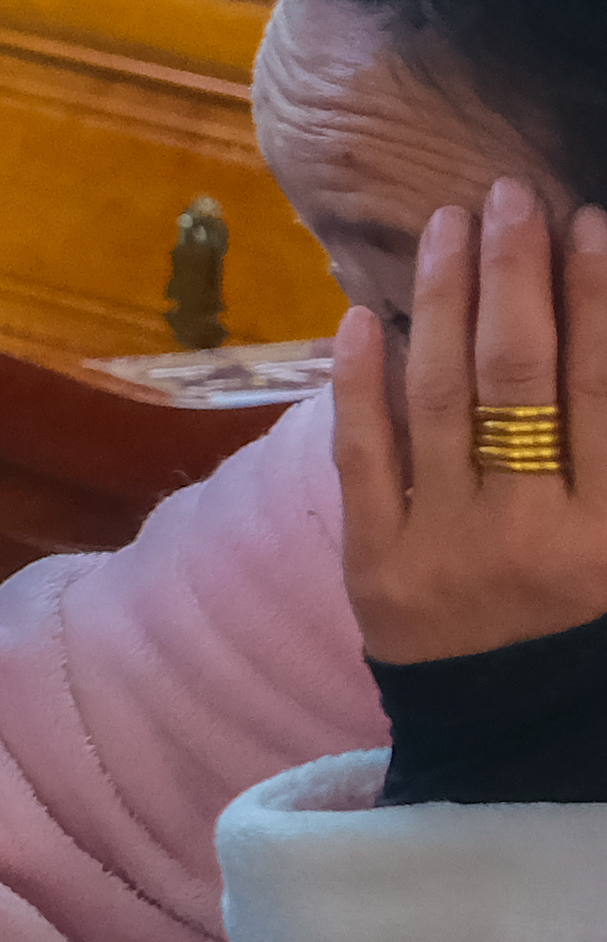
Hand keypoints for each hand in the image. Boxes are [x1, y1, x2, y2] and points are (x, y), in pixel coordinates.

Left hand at [335, 187, 606, 664]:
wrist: (512, 748)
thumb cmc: (589, 634)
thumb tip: (597, 342)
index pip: (605, 392)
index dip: (599, 299)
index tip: (591, 222)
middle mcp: (533, 536)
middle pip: (523, 379)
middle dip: (517, 276)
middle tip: (509, 194)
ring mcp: (446, 550)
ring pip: (442, 401)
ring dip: (444, 302)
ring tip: (448, 225)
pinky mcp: (374, 567)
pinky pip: (363, 457)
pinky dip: (359, 382)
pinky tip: (363, 314)